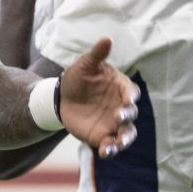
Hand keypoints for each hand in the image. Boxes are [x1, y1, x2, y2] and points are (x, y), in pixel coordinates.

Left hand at [59, 38, 139, 158]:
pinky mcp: (104, 136)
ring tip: (119, 142)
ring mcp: (114, 123)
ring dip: (126, 139)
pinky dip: (111, 150)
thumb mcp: (84, 65)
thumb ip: (96, 55)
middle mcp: (121, 107)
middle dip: (127, 116)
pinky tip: (105, 153)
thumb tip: (106, 38)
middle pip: (132, 114)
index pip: (131, 92)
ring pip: (127, 133)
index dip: (132, 96)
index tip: (128, 100)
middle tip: (119, 116)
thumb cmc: (77, 79)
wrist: (61, 98)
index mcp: (120, 88)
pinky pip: (111, 145)